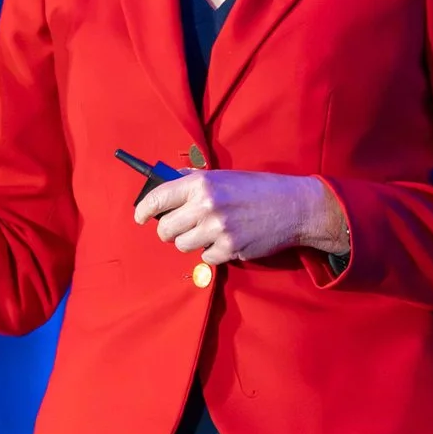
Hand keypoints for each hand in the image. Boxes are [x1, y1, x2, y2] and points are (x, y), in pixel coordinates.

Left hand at [133, 169, 342, 267]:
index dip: (143, 210)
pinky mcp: (230, 249)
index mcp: (201, 183)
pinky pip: (205, 258)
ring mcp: (217, 229)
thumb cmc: (257, 189)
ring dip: (191, 242)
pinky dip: (212, 252)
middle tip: (180, 228)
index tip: (139, 217)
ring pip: (182, 246)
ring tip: (208, 232)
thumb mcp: (224, 176)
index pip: (158, 198)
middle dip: (169, 231)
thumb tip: (164, 184)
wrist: (293, 206)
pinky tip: (226, 240)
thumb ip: (193, 181)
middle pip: (165, 230)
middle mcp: (206, 206)